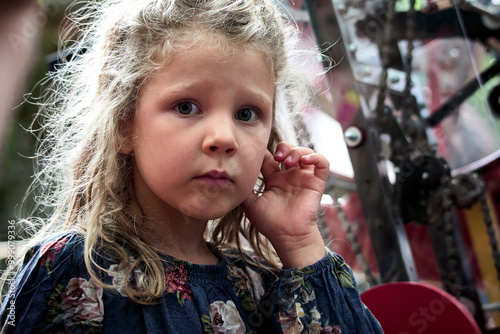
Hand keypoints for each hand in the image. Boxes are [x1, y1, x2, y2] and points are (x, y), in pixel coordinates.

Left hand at [242, 142, 329, 267]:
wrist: (287, 236)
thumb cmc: (270, 223)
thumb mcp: (251, 204)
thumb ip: (244, 189)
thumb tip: (232, 176)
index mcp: (274, 179)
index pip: (270, 157)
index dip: (265, 151)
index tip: (259, 153)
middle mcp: (289, 176)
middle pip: (289, 150)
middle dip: (284, 147)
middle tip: (278, 157)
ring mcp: (303, 178)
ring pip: (305, 153)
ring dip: (298, 151)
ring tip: (289, 161)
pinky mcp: (317, 183)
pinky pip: (323, 164)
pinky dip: (317, 157)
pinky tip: (306, 161)